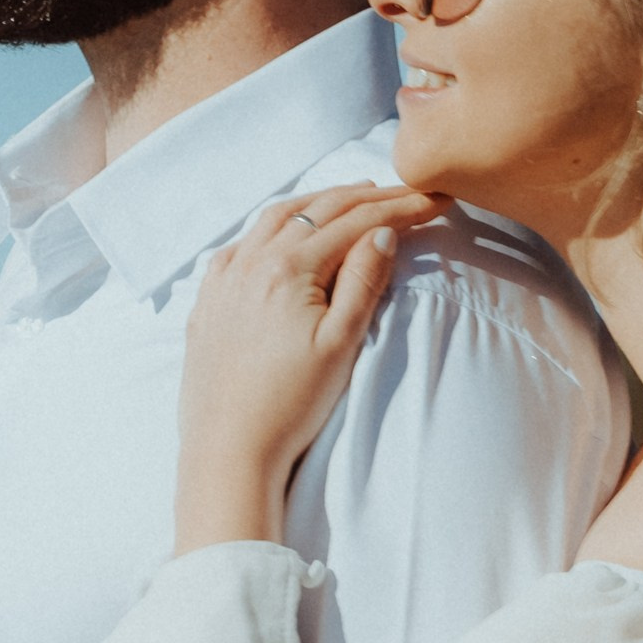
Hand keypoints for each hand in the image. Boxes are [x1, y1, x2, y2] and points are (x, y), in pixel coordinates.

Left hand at [176, 185, 441, 551]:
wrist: (227, 450)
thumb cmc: (289, 406)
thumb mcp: (340, 344)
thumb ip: (363, 283)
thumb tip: (382, 233)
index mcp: (288, 268)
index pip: (356, 223)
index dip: (400, 208)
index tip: (434, 200)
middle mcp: (251, 261)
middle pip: (318, 210)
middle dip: (366, 197)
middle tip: (405, 193)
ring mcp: (224, 279)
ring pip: (275, 218)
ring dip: (318, 201)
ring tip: (352, 197)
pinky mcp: (208, 301)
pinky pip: (240, 244)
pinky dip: (271, 226)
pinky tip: (283, 231)